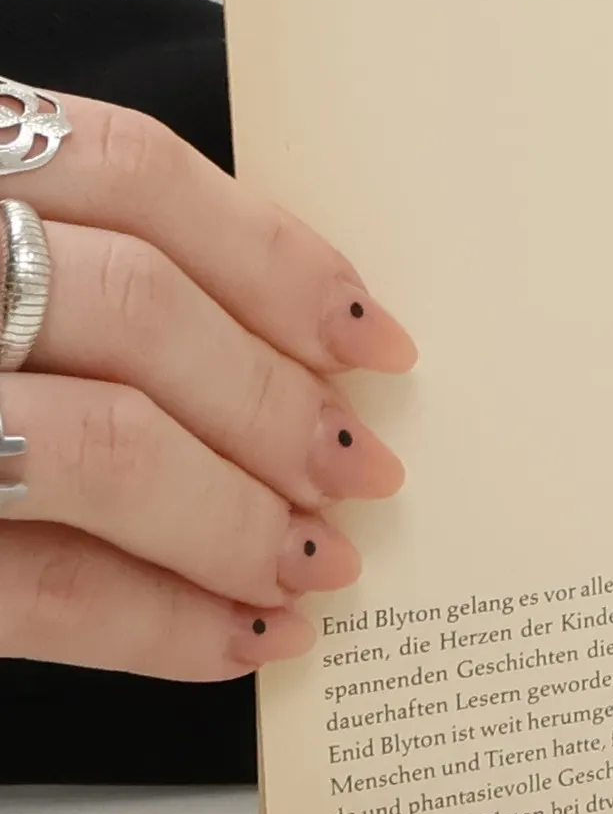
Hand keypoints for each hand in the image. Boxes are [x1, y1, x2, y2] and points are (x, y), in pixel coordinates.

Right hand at [0, 96, 414, 678]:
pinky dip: (157, 622)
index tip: (378, 336)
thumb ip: (68, 255)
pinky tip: (242, 640)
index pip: (134, 173)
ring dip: (236, 517)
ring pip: (97, 444)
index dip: (278, 257)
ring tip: (319, 566)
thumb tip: (299, 346)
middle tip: (365, 470)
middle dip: (277, 402)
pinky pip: (31, 588)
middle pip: (137, 312)